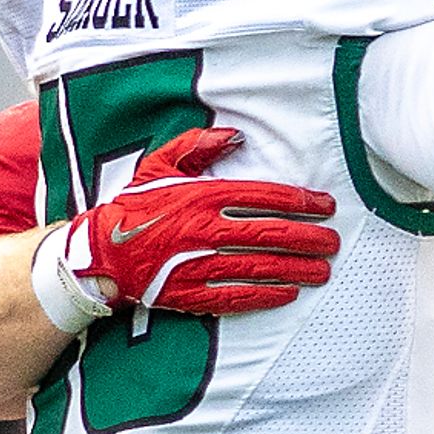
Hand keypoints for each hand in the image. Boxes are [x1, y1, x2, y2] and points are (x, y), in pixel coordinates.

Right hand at [73, 127, 340, 316]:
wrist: (100, 252)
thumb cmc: (134, 206)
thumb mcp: (160, 164)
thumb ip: (199, 146)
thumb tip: (237, 136)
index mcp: (201, 195)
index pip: (264, 197)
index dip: (300, 202)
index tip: (325, 206)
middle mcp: (204, 230)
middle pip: (269, 233)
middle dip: (307, 238)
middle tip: (333, 242)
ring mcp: (198, 264)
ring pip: (259, 266)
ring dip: (295, 268)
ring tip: (322, 270)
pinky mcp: (190, 294)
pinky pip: (235, 296)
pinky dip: (264, 295)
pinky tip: (287, 293)